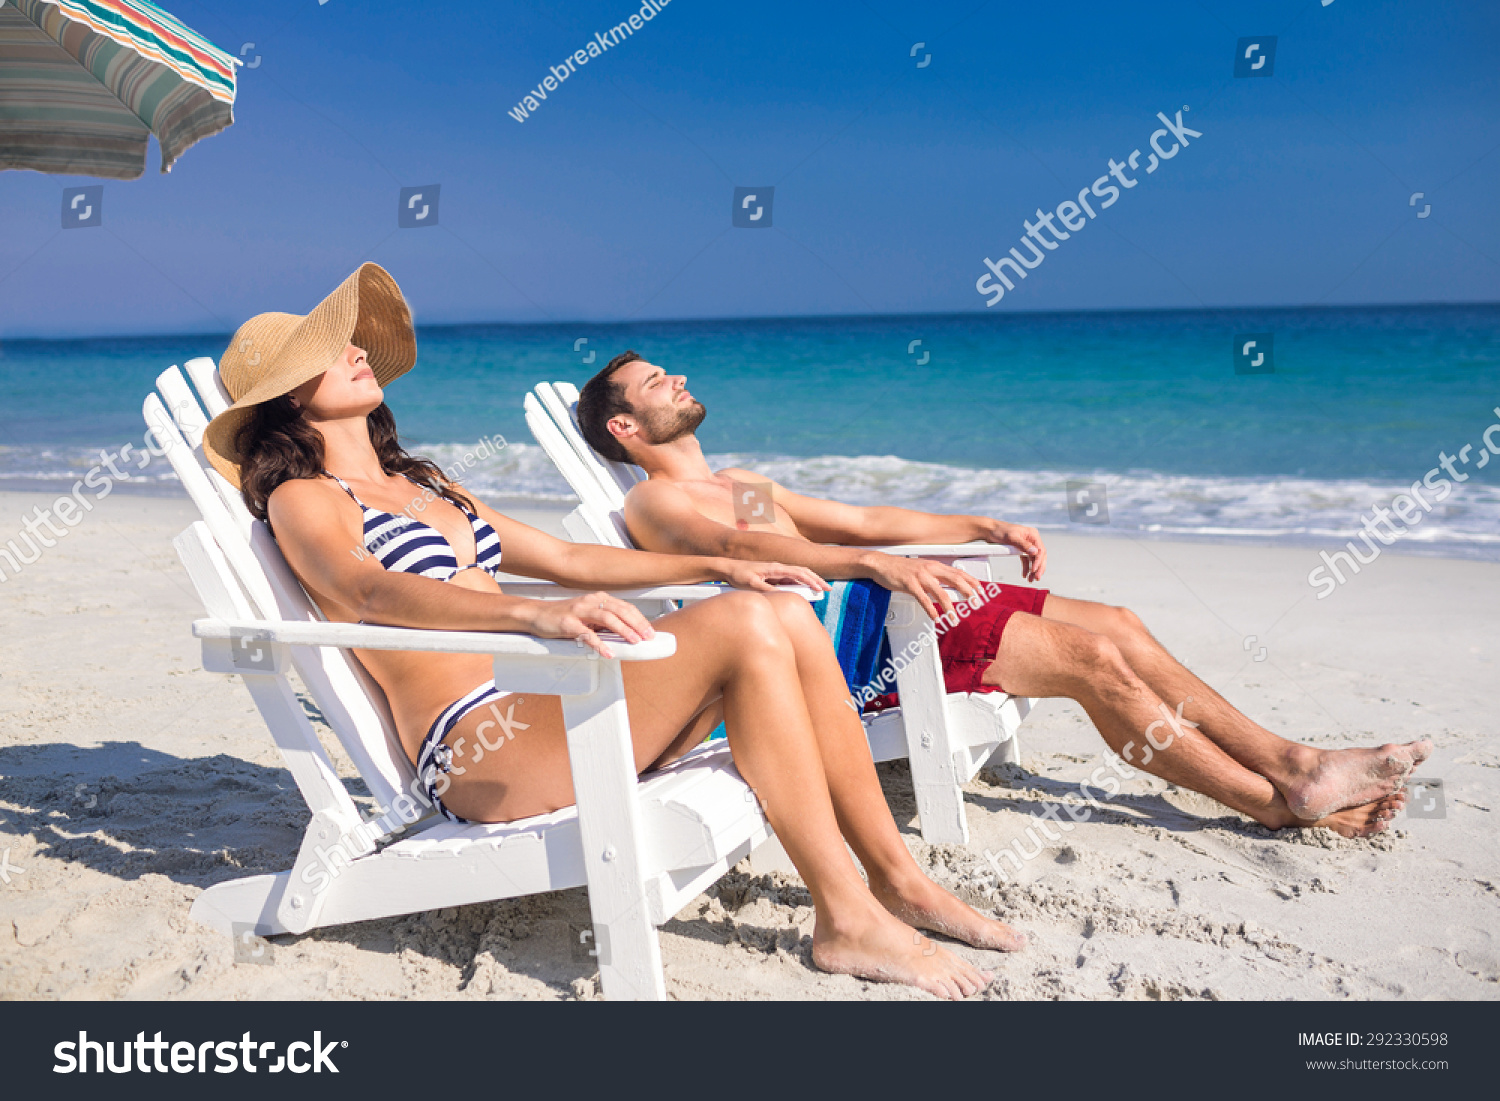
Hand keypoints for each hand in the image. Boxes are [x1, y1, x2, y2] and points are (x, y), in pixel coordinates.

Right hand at [520, 591, 654, 658]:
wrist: (536, 614)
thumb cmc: (563, 616)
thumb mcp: (588, 616)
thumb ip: (605, 622)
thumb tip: (626, 634)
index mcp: (598, 599)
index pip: (625, 607)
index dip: (640, 619)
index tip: (650, 631)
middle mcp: (591, 602)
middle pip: (620, 611)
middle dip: (637, 624)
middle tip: (648, 637)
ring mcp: (579, 611)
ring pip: (607, 619)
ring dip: (623, 631)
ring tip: (634, 641)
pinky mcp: (568, 624)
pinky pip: (587, 634)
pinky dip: (600, 644)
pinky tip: (608, 652)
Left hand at [719, 560, 830, 593]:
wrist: (728, 569)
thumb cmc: (739, 575)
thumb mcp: (752, 585)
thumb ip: (767, 590)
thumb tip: (782, 595)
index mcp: (775, 568)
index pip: (799, 573)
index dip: (811, 581)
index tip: (820, 588)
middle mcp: (778, 568)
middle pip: (803, 572)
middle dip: (816, 580)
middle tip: (828, 589)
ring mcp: (777, 571)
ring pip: (799, 574)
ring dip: (810, 581)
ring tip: (820, 589)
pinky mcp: (773, 576)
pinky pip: (791, 579)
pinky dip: (801, 584)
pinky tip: (805, 591)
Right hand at [863, 553, 980, 619]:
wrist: (881, 564)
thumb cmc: (901, 568)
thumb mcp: (922, 569)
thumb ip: (936, 576)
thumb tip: (949, 585)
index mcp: (935, 565)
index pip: (958, 572)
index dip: (972, 581)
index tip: (981, 591)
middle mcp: (930, 569)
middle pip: (955, 580)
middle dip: (968, 592)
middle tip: (976, 603)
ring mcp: (920, 576)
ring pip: (940, 592)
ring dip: (949, 607)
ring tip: (954, 618)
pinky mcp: (909, 584)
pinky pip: (923, 599)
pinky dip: (931, 609)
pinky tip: (935, 617)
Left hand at [989, 521, 1046, 581]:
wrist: (990, 530)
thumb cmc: (1000, 531)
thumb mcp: (1012, 537)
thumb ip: (1023, 545)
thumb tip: (1035, 552)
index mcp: (1032, 534)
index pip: (1040, 550)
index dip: (1039, 561)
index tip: (1034, 570)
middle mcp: (1031, 539)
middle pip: (1039, 556)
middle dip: (1039, 568)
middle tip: (1037, 578)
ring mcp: (1027, 545)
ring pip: (1033, 559)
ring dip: (1033, 570)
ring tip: (1030, 580)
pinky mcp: (1020, 549)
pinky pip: (1026, 560)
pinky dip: (1026, 568)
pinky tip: (1024, 575)